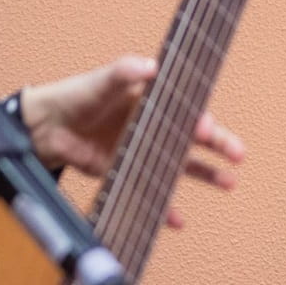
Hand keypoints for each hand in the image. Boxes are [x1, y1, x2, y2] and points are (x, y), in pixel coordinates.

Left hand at [20, 56, 244, 228]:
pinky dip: (165, 207)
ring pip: (182, 165)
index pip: (185, 110)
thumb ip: (124, 72)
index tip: (208, 130)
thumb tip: (151, 65)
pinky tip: (177, 220)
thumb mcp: (102, 81)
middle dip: (218, 146)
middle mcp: (154, 126)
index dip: (200, 120)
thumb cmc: (78, 96)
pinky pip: (151, 191)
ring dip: (207, 174)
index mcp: (153, 101)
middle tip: (237, 155)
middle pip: (192, 138)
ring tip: (229, 182)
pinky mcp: (128, 172)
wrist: (48, 125)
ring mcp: (143, 151)